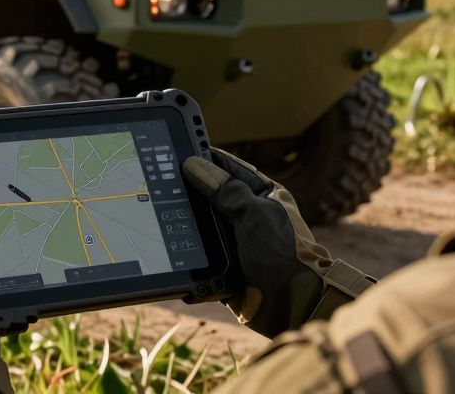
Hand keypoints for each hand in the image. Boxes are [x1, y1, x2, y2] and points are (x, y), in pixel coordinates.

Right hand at [182, 148, 373, 337]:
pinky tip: (172, 240)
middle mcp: (250, 215)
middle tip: (163, 178)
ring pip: (205, 222)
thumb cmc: (283, 254)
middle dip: (192, 189)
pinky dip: (190, 247)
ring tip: (161, 206)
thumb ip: (226, 190)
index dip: (208, 158)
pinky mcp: (227, 264)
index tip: (182, 149)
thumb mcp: (255, 215)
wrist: (292, 304)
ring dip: (189, 220)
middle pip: (214, 195)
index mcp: (264, 196)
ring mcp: (238, 239)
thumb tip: (195, 165)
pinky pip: (203, 250)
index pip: (231, 169)